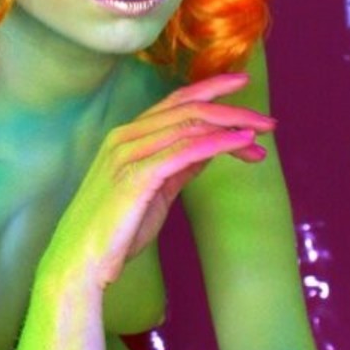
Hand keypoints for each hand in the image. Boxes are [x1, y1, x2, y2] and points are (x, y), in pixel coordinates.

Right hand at [40, 73, 273, 290]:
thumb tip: (211, 147)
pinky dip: (218, 143)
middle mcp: (124, 137)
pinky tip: (241, 143)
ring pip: (188, 124)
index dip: (211, 89)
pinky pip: (185, 151)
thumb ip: (179, 166)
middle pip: (187, 107)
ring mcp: (127, 154)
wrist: (81, 263)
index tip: (242, 86)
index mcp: (126, 136)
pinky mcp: (135, 176)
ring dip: (231, 126)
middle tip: (268, 121)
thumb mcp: (155, 191)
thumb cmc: (115, 232)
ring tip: (262, 135)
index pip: (175, 101)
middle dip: (232, 109)